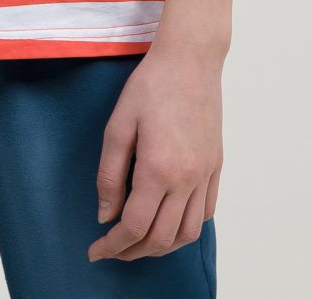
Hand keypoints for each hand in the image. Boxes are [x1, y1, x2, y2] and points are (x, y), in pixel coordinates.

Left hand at [87, 40, 222, 262]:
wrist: (190, 59)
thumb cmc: (151, 85)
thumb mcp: (118, 125)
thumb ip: (109, 174)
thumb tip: (105, 215)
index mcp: (158, 169)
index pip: (135, 226)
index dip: (113, 246)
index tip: (96, 251)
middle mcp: (187, 179)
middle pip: (162, 238)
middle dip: (133, 251)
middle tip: (113, 249)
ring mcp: (206, 174)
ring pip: (188, 233)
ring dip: (162, 246)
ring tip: (139, 242)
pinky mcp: (216, 166)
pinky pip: (206, 213)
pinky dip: (187, 228)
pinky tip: (169, 221)